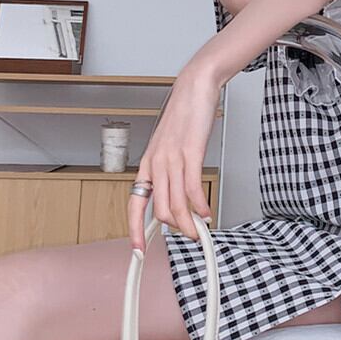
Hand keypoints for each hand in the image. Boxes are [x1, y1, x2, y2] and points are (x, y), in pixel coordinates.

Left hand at [127, 62, 221, 251]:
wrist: (193, 88)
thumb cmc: (184, 117)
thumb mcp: (170, 148)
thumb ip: (170, 172)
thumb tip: (178, 199)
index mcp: (147, 165)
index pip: (134, 205)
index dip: (134, 231)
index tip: (137, 250)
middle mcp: (155, 164)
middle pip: (159, 211)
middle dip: (175, 230)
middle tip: (190, 236)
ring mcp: (171, 159)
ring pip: (175, 204)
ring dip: (189, 223)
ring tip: (200, 230)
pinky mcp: (190, 152)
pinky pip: (192, 189)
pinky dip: (201, 206)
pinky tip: (206, 212)